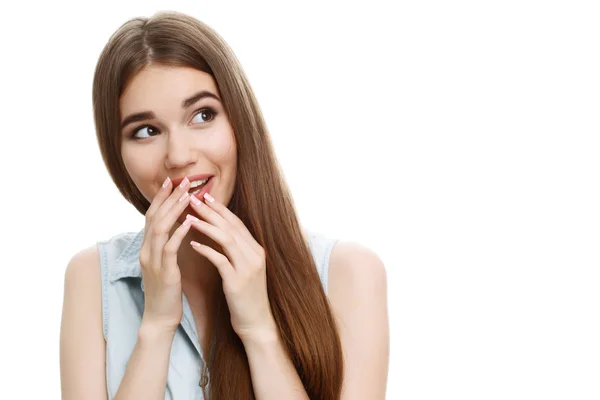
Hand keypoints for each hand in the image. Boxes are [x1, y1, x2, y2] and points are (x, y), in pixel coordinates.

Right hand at [138, 177, 192, 332]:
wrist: (160, 317)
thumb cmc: (167, 289)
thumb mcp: (165, 262)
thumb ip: (167, 244)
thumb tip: (178, 224)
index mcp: (147, 247)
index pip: (152, 215)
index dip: (161, 197)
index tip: (173, 181)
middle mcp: (146, 250)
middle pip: (154, 216)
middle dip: (168, 197)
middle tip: (182, 181)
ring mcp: (152, 261)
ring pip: (160, 228)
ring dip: (174, 210)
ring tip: (187, 196)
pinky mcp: (163, 272)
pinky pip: (170, 248)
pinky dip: (180, 233)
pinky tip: (191, 222)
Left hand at [185, 192, 276, 340]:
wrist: (256, 322)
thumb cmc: (246, 297)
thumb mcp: (245, 269)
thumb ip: (237, 251)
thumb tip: (222, 234)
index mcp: (256, 250)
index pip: (236, 223)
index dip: (220, 209)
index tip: (204, 196)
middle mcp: (254, 255)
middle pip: (231, 226)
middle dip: (211, 211)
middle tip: (193, 199)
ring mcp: (247, 268)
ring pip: (226, 239)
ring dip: (206, 226)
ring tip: (189, 217)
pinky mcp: (237, 281)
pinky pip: (220, 260)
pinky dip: (206, 249)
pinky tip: (192, 243)